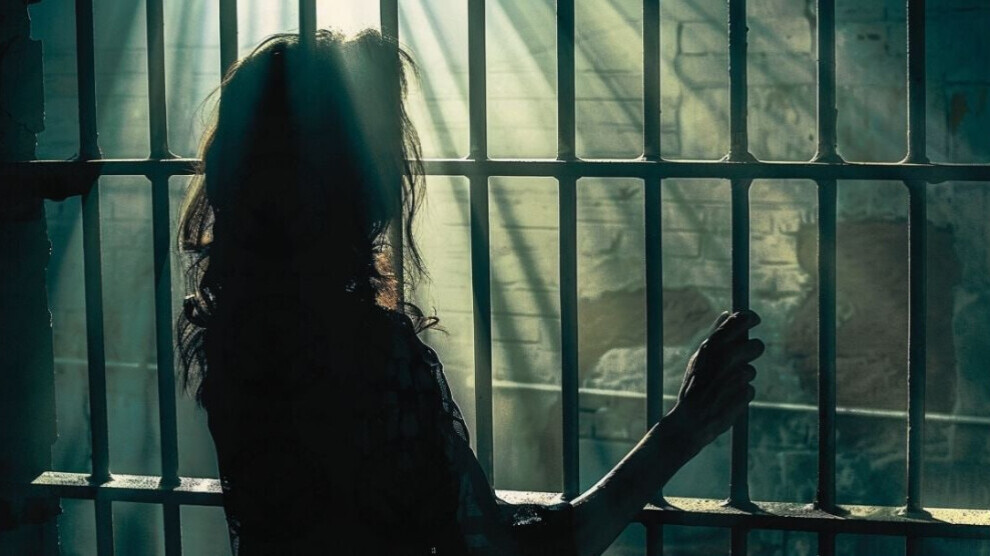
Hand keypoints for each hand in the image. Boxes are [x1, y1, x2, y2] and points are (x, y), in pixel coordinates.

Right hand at [665, 310, 763, 452]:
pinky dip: (741, 394)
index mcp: (713, 344)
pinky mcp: (745, 392)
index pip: (741, 320)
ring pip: (752, 370)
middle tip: (740, 360)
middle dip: (751, 353)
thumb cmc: (693, 386)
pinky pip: (750, 389)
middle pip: (756, 346)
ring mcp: (737, 375)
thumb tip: (727, 313)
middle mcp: (727, 356)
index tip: (754, 320)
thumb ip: (716, 334)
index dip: (751, 317)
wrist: (691, 420)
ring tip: (723, 387)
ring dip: (742, 378)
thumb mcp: (699, 357)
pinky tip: (726, 399)